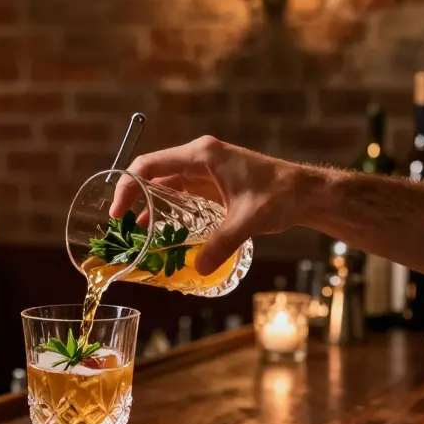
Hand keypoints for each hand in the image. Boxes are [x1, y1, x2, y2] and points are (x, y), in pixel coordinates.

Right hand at [112, 136, 314, 274]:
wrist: (305, 192)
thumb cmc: (280, 195)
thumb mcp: (249, 220)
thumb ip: (223, 243)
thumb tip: (198, 269)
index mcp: (202, 155)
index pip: (150, 164)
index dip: (127, 186)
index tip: (117, 212)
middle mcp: (199, 158)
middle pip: (152, 172)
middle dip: (133, 197)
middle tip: (120, 226)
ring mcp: (205, 170)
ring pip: (165, 184)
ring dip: (149, 204)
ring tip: (135, 232)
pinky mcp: (212, 183)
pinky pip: (179, 193)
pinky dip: (166, 208)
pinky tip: (160, 230)